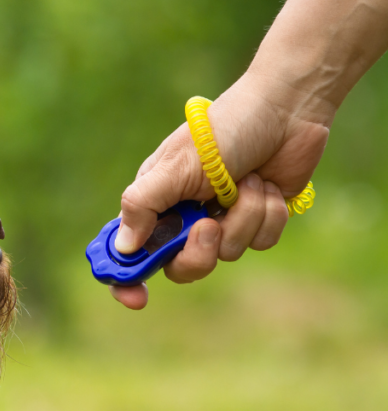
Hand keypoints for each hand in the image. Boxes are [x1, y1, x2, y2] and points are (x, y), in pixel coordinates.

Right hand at [109, 73, 329, 308]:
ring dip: (243, 217)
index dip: (126, 278)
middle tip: (209, 226)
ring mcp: (221, 220)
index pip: (128, 251)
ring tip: (247, 182)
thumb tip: (124, 248)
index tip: (137, 299)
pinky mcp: (256, 220)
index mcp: (154, 202)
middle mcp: (184, 216)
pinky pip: (260, 242)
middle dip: (199, 251)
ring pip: (226, 254)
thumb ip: (142, 206)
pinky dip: (267, 215)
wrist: (285, 110)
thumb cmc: (223, 130)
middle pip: (180, 267)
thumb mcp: (175, 167)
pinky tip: (267, 186)